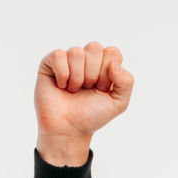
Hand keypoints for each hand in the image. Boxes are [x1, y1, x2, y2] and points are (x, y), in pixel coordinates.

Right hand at [34, 41, 133, 164]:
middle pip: (95, 48)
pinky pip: (59, 56)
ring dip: (77, 78)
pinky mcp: (51, 61)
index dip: (108, 73)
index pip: (113, 52)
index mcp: (105, 65)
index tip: (102, 89)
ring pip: (77, 52)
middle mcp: (87, 59)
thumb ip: (127, 83)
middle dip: (93, 74)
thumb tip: (114, 64)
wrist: (69, 129)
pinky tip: (61, 86)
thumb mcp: (118, 103)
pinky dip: (63, 75)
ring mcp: (69, 59)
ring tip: (74, 90)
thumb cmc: (92, 115)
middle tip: (88, 89)